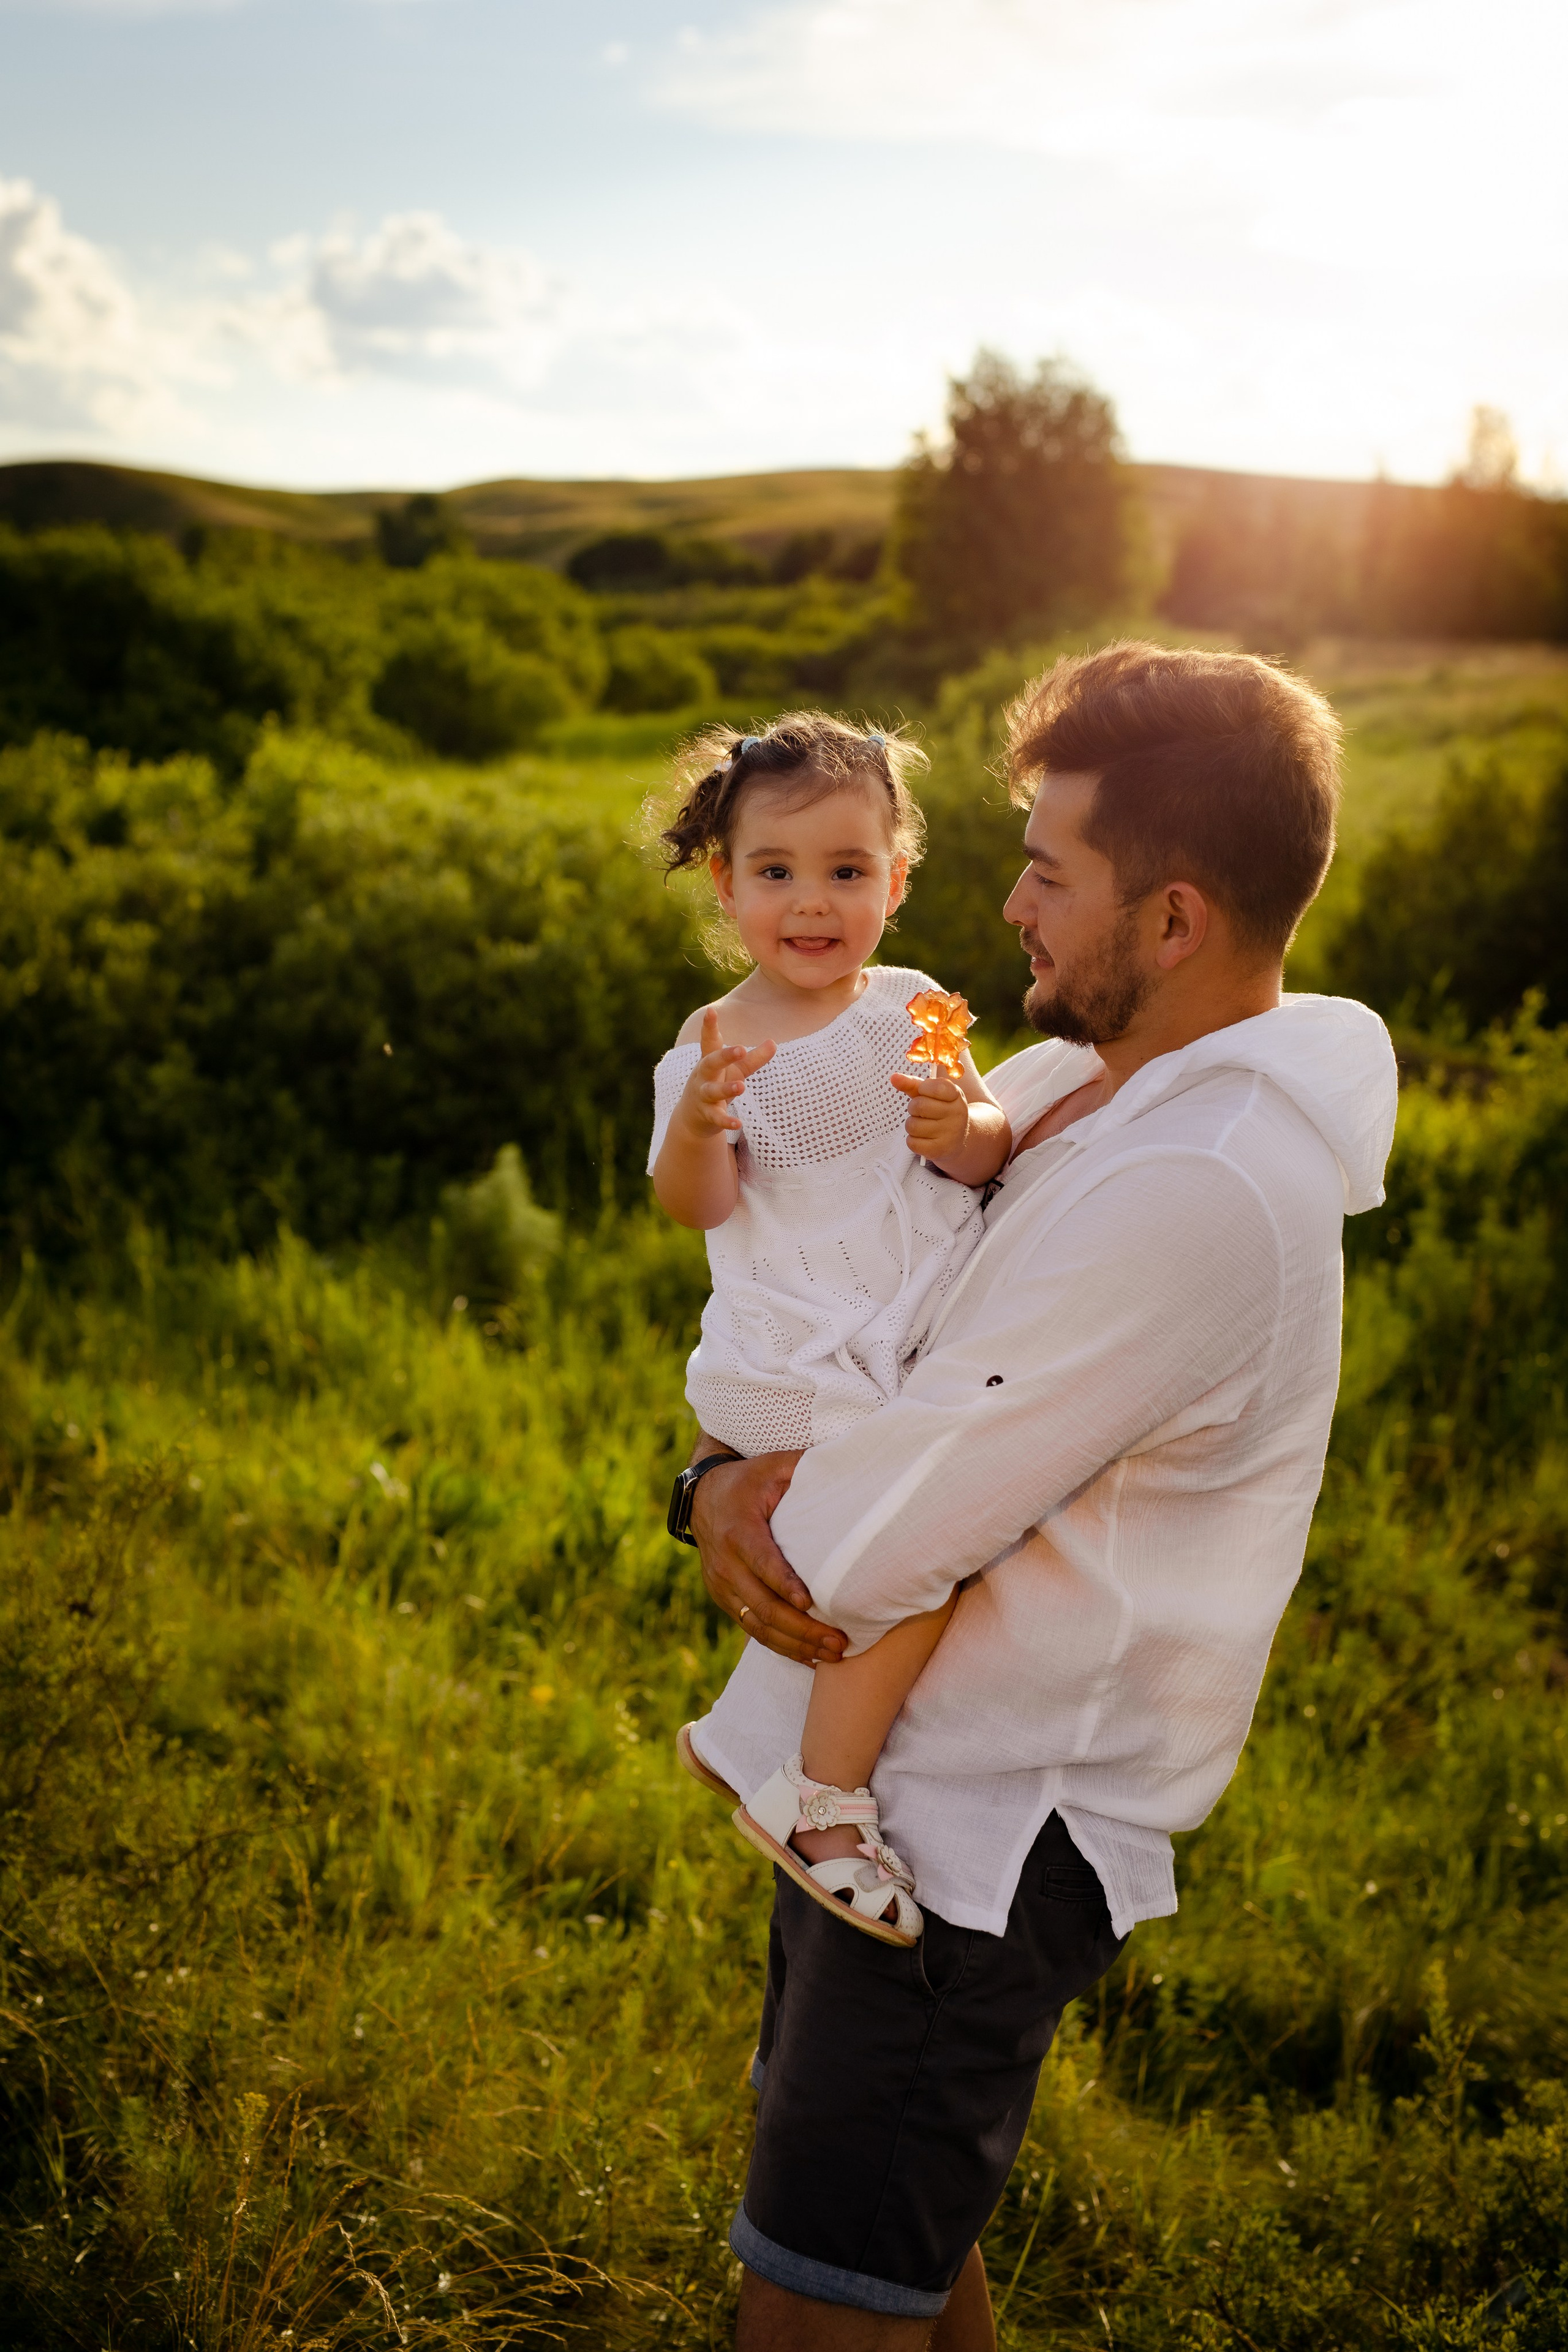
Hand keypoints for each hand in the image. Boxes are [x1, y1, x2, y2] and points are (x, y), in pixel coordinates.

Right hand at [675, 1008, 774, 1139]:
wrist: (693, 1117)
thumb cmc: (717, 1083)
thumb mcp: (736, 1070)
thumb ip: (754, 1058)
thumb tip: (774, 1042)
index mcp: (709, 1060)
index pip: (709, 1041)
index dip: (709, 1026)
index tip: (711, 1011)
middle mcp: (703, 1076)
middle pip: (710, 1062)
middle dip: (724, 1056)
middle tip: (740, 1048)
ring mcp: (703, 1095)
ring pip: (712, 1090)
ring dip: (726, 1088)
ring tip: (741, 1086)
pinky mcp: (707, 1115)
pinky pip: (716, 1118)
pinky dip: (726, 1121)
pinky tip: (739, 1124)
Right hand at [689, 1448, 848, 1665]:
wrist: (703, 1496)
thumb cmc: (750, 1480)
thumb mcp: (773, 1466)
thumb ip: (804, 1467)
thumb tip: (848, 1465)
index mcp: (738, 1530)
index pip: (761, 1562)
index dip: (784, 1584)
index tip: (809, 1603)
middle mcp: (724, 1563)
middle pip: (763, 1605)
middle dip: (802, 1629)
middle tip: (839, 1642)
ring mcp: (721, 1585)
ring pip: (757, 1625)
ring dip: (795, 1644)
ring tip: (832, 1655)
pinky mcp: (722, 1598)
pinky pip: (751, 1628)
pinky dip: (779, 1646)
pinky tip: (809, 1658)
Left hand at [891, 1069, 969, 1162]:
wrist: (958, 1139)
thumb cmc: (940, 1112)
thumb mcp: (931, 1094)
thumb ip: (913, 1084)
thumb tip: (894, 1077)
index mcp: (956, 1095)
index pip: (935, 1087)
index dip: (923, 1089)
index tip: (925, 1093)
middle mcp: (957, 1114)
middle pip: (919, 1106)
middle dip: (913, 1108)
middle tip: (921, 1112)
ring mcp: (950, 1133)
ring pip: (913, 1126)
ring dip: (911, 1125)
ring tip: (922, 1125)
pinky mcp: (940, 1150)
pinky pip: (912, 1143)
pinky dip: (913, 1140)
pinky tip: (923, 1138)